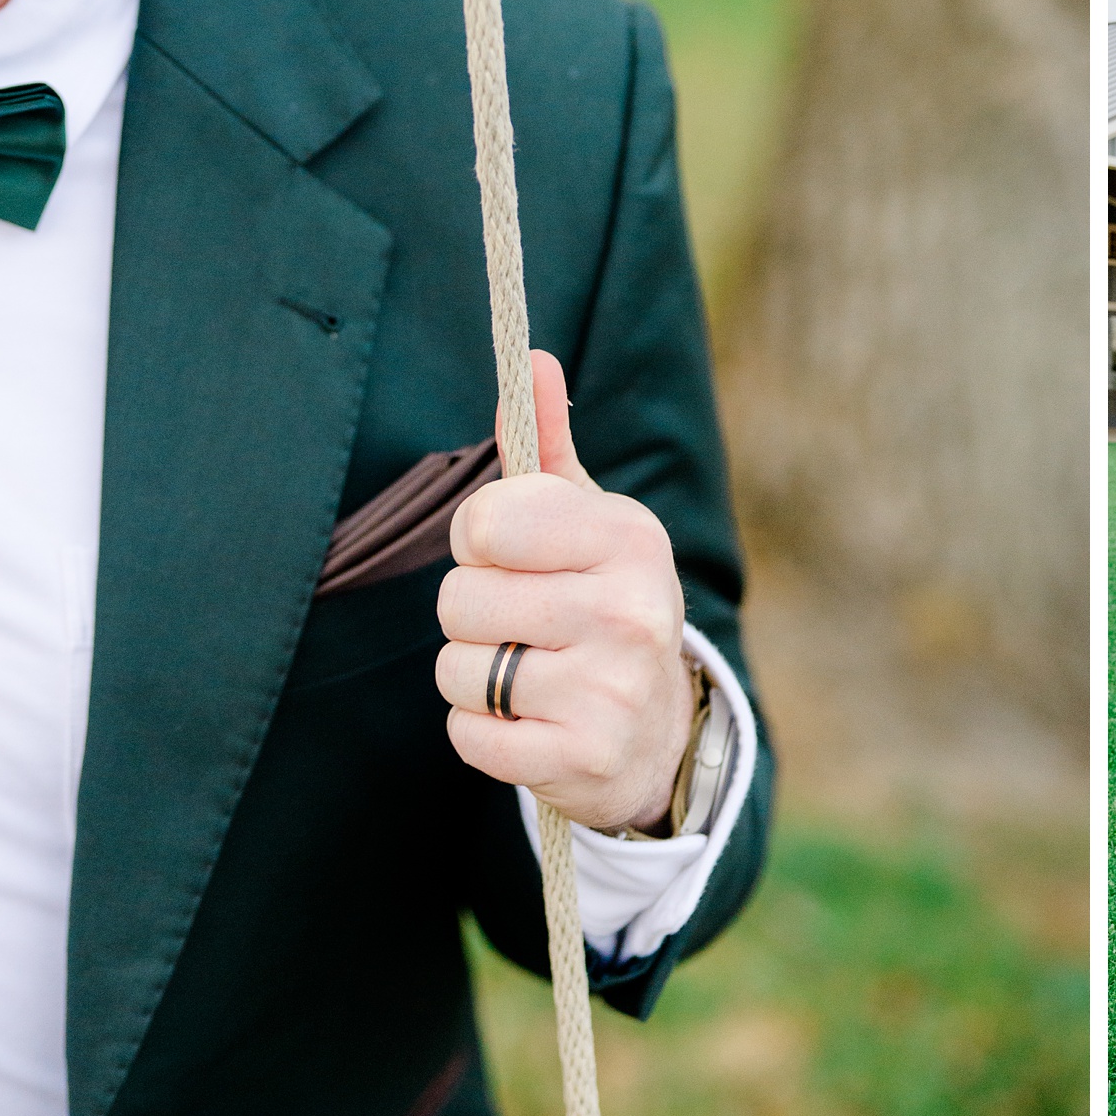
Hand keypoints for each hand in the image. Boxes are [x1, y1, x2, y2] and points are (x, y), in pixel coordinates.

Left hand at [435, 350, 692, 832]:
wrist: (658, 733)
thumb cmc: (602, 604)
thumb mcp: (587, 523)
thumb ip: (545, 447)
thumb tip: (532, 356)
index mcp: (629, 538)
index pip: (486, 521)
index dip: (479, 540)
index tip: (512, 555)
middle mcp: (629, 611)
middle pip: (459, 599)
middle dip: (474, 613)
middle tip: (523, 623)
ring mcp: (609, 690)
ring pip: (457, 670)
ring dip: (474, 676)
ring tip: (528, 673)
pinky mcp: (582, 759)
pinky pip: (469, 735)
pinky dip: (483, 732)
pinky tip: (531, 721)